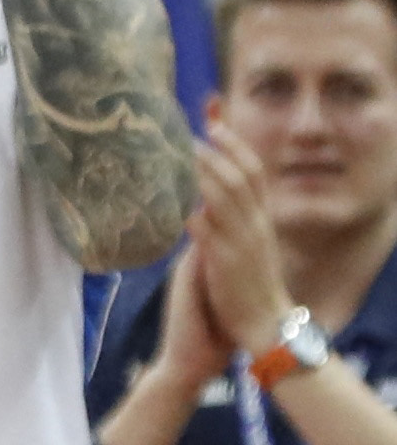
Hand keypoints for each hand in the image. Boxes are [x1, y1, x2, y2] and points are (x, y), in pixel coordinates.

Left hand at [187, 125, 291, 360]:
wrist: (264, 323)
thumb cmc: (247, 282)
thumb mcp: (246, 243)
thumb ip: (229, 218)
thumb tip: (205, 194)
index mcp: (261, 219)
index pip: (254, 172)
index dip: (237, 145)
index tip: (216, 121)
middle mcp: (256, 226)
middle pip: (243, 178)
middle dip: (222, 150)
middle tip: (199, 128)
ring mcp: (242, 244)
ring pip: (228, 200)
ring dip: (207, 173)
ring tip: (186, 153)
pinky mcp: (226, 264)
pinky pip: (210, 234)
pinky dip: (195, 216)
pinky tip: (179, 202)